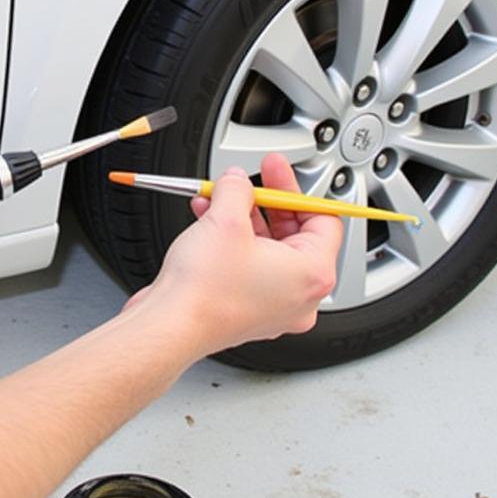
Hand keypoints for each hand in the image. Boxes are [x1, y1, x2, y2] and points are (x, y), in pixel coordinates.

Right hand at [124, 154, 341, 355]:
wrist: (172, 325)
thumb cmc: (205, 290)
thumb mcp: (226, 219)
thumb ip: (238, 190)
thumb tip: (238, 181)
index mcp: (312, 274)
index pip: (324, 220)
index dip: (295, 189)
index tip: (278, 172)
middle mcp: (300, 296)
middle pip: (295, 234)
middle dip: (266, 202)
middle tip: (250, 180)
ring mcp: (274, 307)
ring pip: (268, 250)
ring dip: (243, 219)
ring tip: (218, 199)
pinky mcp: (248, 311)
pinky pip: (250, 268)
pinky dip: (233, 244)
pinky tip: (208, 222)